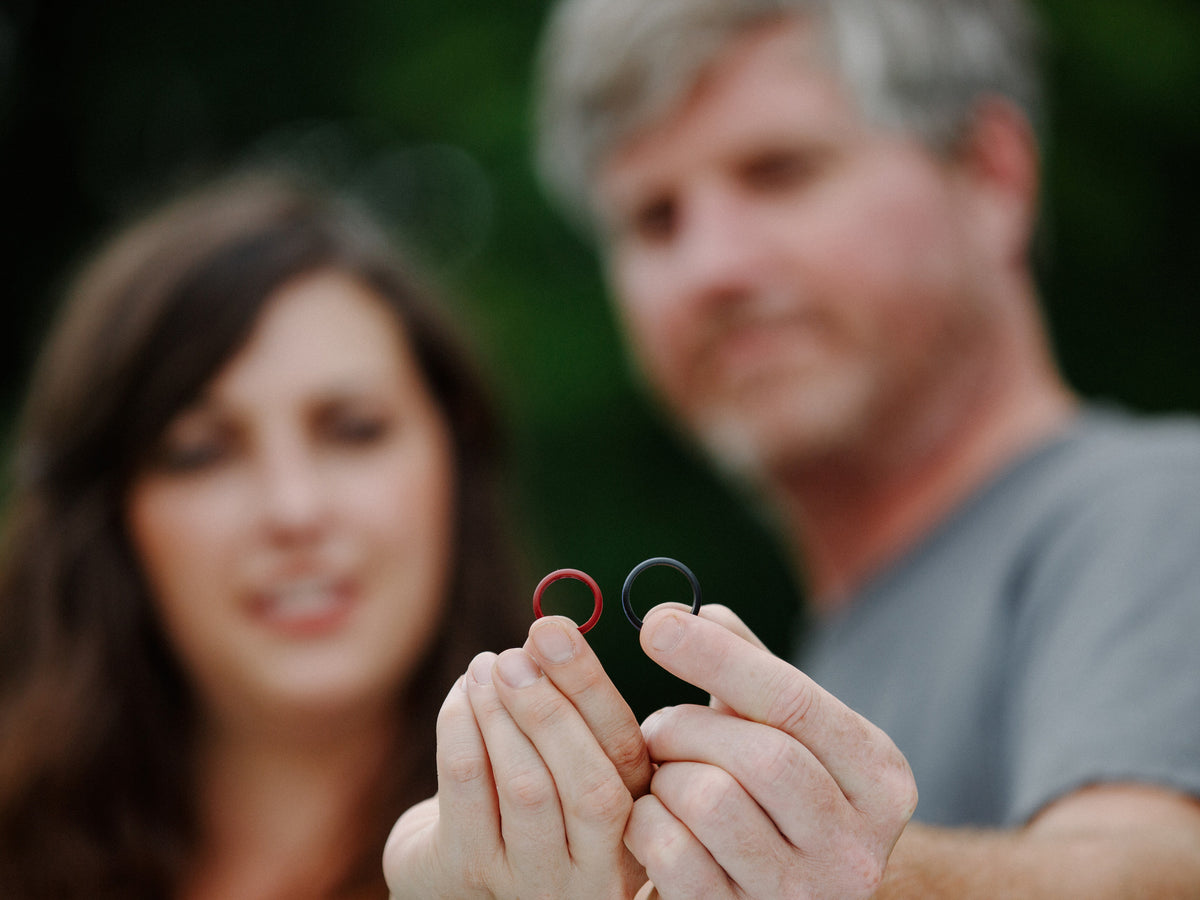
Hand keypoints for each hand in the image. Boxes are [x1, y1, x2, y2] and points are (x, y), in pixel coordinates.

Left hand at [384, 616, 651, 898]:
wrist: (454, 872)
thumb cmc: (526, 801)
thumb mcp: (570, 766)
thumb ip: (579, 715)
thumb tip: (551, 636)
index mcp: (637, 830)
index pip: (628, 756)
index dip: (591, 688)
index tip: (556, 631)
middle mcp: (596, 873)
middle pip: (589, 786)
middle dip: (548, 705)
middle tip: (516, 653)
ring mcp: (533, 884)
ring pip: (527, 787)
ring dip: (500, 710)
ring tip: (486, 666)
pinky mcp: (467, 874)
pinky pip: (467, 785)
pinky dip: (460, 724)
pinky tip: (463, 695)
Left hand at [624, 605, 917, 899]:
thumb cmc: (778, 799)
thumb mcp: (783, 731)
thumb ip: (748, 669)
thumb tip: (695, 612)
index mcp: (880, 777)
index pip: (795, 701)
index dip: (717, 657)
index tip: (655, 625)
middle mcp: (858, 845)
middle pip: (760, 756)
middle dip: (688, 727)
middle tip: (658, 727)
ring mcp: (806, 896)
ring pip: (712, 803)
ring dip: (667, 777)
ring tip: (664, 777)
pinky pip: (674, 856)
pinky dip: (647, 825)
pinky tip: (654, 819)